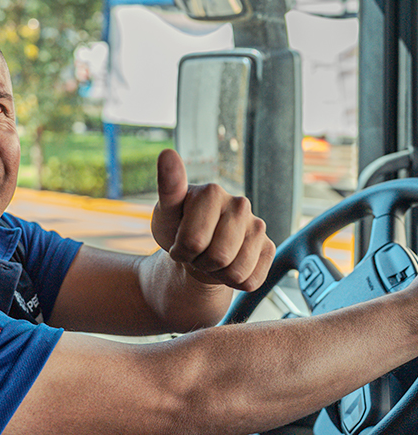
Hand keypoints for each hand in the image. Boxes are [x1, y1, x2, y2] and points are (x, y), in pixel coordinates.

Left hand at [151, 149, 274, 290]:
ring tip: (209, 257)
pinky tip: (227, 265)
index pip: (193, 241)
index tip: (178, 242)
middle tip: (194, 252)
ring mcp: (258, 226)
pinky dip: (233, 281)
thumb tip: (167, 153)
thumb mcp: (165, 212)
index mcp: (212, 192)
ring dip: (216, 273)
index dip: (180, 250)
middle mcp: (240, 204)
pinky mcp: (269, 248)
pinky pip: (251, 280)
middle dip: (199, 262)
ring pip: (236, 271)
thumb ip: (168, 187)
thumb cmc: (178, 228)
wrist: (195, 250)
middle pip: (218, 257)